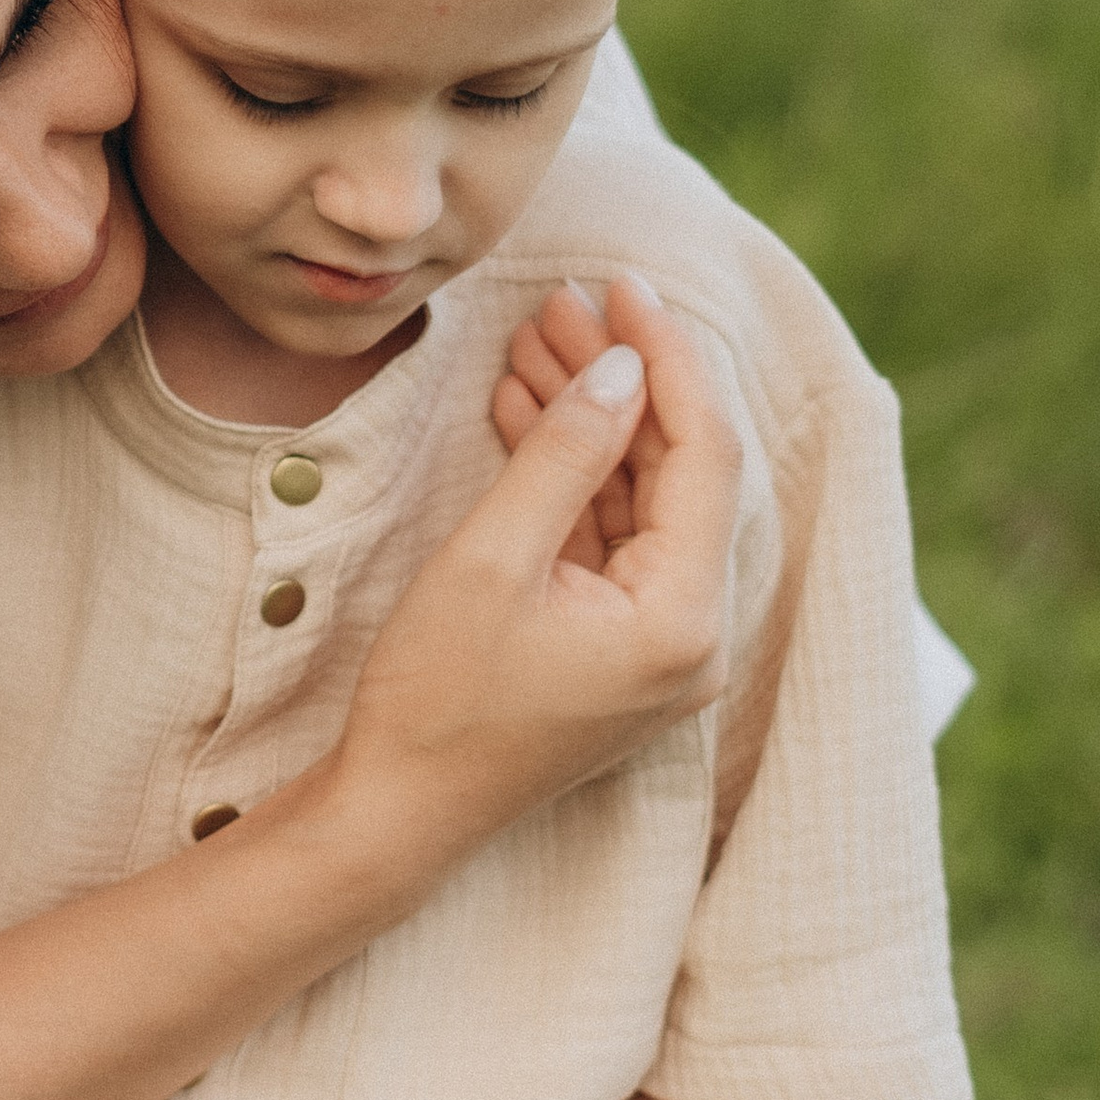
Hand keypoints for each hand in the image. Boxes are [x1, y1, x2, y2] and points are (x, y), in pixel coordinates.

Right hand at [332, 279, 736, 882]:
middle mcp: (693, 635)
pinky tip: (527, 410)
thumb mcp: (490, 561)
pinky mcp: (622, 647)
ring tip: (533, 339)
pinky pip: (614, 537)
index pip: (702, 454)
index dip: (665, 359)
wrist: (397, 813)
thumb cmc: (434, 701)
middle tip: (564, 300)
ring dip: (593, 419)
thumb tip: (622, 368)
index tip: (621, 286)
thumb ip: (565, 456)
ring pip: (643, 498)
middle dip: (622, 379)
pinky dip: (575, 475)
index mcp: (681, 620)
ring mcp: (661, 645)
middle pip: (679, 471)